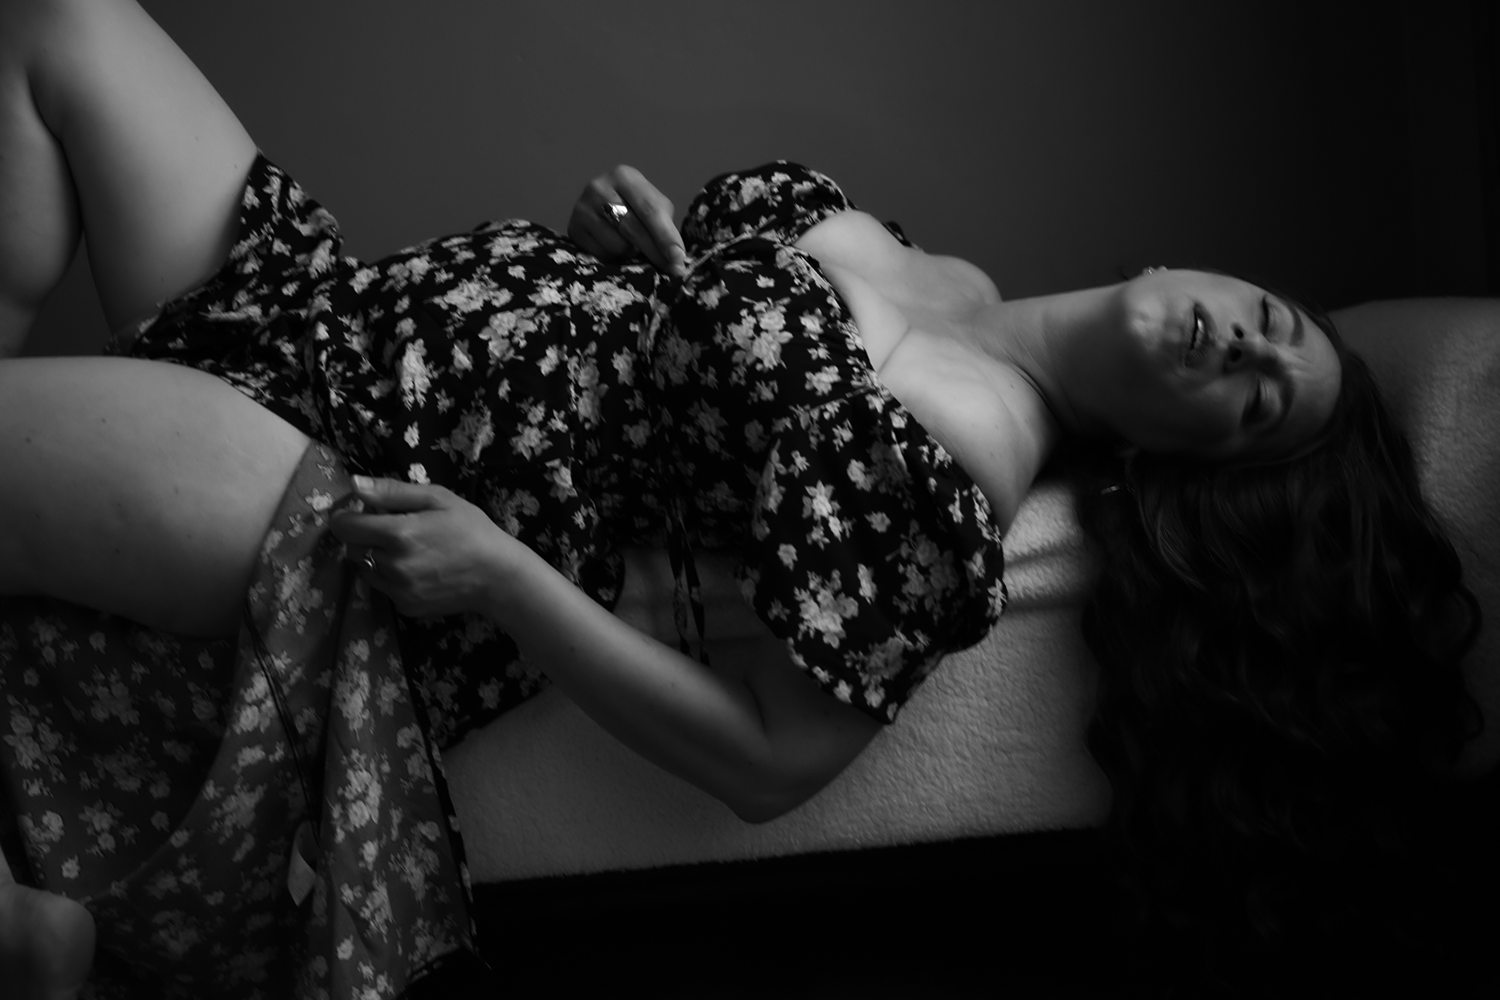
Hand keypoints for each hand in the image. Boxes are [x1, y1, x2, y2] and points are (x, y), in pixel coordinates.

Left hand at [330, 476, 526, 617]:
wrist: (498, 576)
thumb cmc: (472, 529)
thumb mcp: (438, 498)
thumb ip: (392, 491)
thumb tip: (354, 485)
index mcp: (397, 533)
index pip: (344, 526)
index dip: (348, 516)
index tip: (363, 513)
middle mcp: (392, 565)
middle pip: (353, 548)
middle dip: (365, 536)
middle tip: (395, 530)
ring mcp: (397, 590)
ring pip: (365, 569)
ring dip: (376, 558)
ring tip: (409, 551)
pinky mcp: (405, 607)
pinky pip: (383, 588)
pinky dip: (391, 578)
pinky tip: (419, 570)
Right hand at [567, 164, 687, 277]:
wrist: (600, 209)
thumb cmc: (635, 208)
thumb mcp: (654, 208)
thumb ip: (666, 229)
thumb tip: (677, 263)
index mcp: (624, 176)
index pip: (650, 210)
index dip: (666, 237)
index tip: (679, 259)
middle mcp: (599, 187)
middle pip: (632, 228)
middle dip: (655, 252)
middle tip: (672, 270)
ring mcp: (582, 208)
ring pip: (617, 245)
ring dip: (631, 253)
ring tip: (631, 246)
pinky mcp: (573, 229)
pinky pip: (601, 255)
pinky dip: (613, 257)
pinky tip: (614, 248)